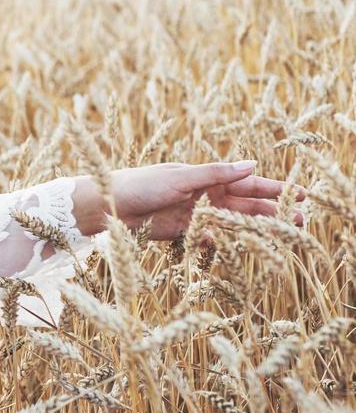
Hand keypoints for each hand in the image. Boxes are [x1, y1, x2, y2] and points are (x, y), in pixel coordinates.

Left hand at [72, 161, 306, 243]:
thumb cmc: (141, 184)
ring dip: (259, 228)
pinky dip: (229, 242)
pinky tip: (247, 248)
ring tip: (286, 235)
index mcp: (208, 177)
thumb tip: (253, 164)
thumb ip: (215, 174)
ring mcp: (198, 215)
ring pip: (236, 223)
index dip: (275, 188)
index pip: (249, 182)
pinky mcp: (185, 233)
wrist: (109, 206)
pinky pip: (214, 238)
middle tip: (303, 221)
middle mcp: (207, 196)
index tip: (302, 194)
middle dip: (275, 211)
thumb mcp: (180, 177)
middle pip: (248, 204)